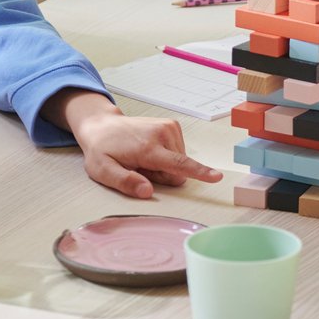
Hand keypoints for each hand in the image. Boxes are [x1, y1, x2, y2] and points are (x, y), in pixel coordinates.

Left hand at [66, 95, 221, 200]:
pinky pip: (179, 153)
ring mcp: (169, 127)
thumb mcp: (103, 171)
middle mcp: (162, 134)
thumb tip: (147, 192)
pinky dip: (165, 156)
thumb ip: (125, 182)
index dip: (199, 172)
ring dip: (162, 165)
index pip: (178, 164)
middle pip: (178, 170)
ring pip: (179, 162)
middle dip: (162, 175)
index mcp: (147, 147)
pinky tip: (149, 151)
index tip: (216, 176)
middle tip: (139, 166)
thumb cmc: (102, 149)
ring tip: (142, 157)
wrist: (102, 126)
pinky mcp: (172, 126)